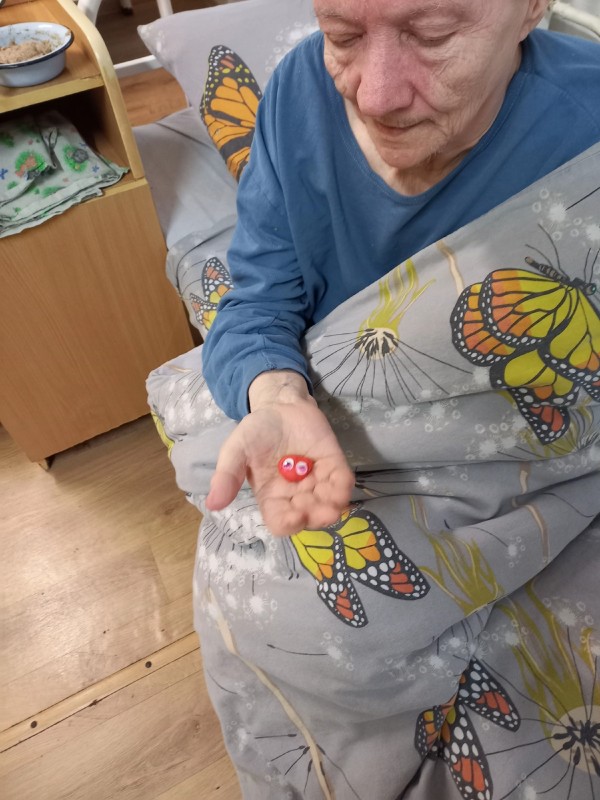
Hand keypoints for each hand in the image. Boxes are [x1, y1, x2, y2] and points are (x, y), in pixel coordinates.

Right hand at [205, 371, 353, 535]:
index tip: (295, 517)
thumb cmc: (256, 431)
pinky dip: (344, 487)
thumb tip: (213, 504)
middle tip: (323, 511)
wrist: (279, 404)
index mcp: (271, 497)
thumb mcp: (235, 450)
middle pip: (309, 516)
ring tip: (335, 503)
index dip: (289, 524)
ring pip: (328, 503)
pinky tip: (341, 485)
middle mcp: (295, 495)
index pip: (280, 522)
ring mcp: (316, 481)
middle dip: (317, 516)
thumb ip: (227, 475)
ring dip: (333, 505)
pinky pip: (342, 482)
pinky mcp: (333, 465)